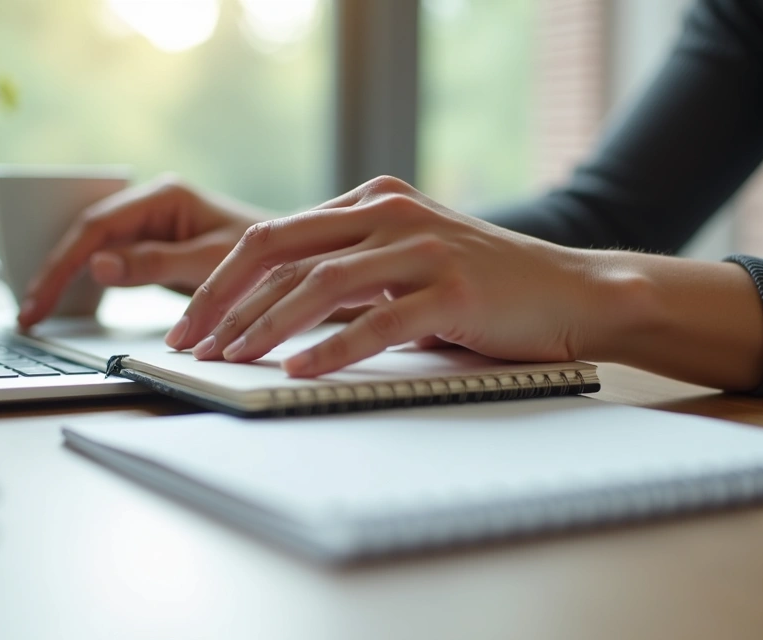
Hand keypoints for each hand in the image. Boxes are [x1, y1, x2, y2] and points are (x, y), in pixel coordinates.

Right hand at [17, 174, 267, 327]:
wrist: (296, 260)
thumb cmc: (265, 257)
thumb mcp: (209, 264)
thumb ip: (153, 264)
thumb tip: (95, 266)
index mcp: (163, 196)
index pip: (97, 227)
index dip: (62, 264)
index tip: (39, 299)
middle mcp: (153, 203)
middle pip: (87, 234)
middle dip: (54, 272)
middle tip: (28, 311)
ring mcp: (152, 222)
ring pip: (94, 247)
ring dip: (65, 276)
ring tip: (37, 310)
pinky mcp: (156, 244)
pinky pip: (112, 259)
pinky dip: (90, 281)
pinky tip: (70, 302)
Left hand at [163, 176, 606, 376]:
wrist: (571, 292)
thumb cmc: (485, 287)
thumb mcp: (408, 260)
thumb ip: (352, 266)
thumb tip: (274, 308)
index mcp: (373, 201)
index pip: (273, 235)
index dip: (222, 281)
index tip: (191, 324)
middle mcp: (390, 213)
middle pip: (280, 250)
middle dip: (224, 301)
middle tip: (190, 344)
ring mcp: (423, 248)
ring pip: (320, 284)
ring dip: (266, 326)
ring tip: (232, 359)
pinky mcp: (453, 290)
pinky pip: (378, 322)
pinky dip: (332, 349)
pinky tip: (300, 372)